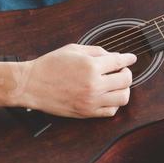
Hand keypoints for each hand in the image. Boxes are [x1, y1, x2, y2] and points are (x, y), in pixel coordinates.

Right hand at [15, 43, 137, 118]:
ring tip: (116, 85)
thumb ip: (96, 51)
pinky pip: (111, 111)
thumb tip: (113, 56)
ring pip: (123, 98)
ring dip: (124, 89)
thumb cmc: (50, 65)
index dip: (128, 58)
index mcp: (91, 66)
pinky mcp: (87, 112)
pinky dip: (114, 103)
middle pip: (126, 80)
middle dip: (126, 73)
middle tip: (121, 71)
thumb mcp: (73, 50)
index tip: (131, 58)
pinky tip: (108, 96)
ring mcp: (91, 100)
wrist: (32, 85)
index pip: (119, 61)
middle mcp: (94, 84)